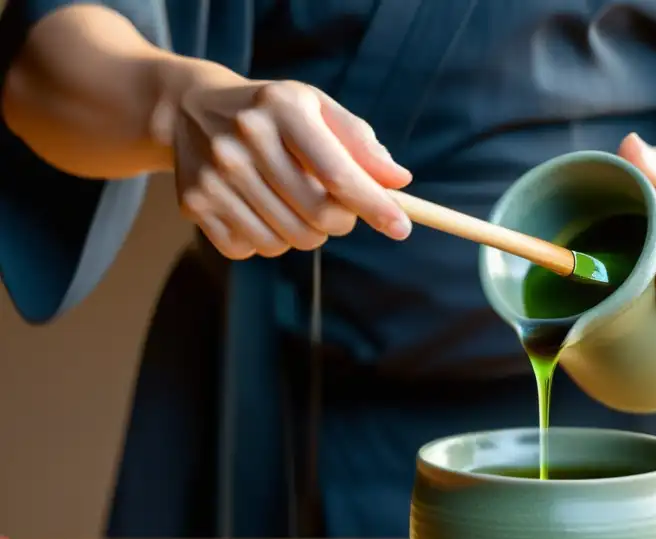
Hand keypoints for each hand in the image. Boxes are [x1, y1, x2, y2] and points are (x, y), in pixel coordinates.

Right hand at [156, 71, 412, 259]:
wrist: (191, 109)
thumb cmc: (273, 113)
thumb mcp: (317, 108)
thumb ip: (360, 143)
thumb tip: (399, 181)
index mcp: (283, 109)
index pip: (337, 173)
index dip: (374, 205)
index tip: (401, 227)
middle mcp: (244, 140)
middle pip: (318, 215)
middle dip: (341, 222)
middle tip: (338, 210)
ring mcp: (216, 174)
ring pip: (288, 240)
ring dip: (305, 233)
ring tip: (293, 204)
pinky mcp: (195, 203)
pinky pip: (252, 249)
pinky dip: (267, 240)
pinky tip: (260, 210)